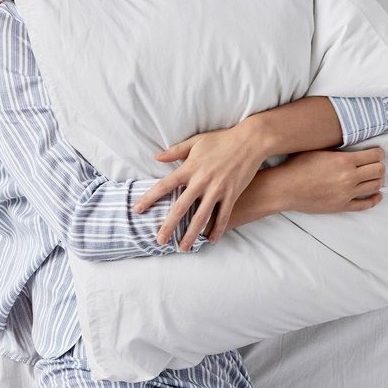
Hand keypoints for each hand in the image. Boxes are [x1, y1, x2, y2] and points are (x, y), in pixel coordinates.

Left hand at [132, 123, 276, 250]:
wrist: (251, 141)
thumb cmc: (221, 140)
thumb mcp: (196, 141)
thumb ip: (175, 151)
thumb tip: (156, 157)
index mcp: (190, 168)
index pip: (164, 185)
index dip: (149, 198)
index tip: (137, 210)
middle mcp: (201, 181)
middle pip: (180, 207)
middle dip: (169, 226)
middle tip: (160, 241)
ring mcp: (218, 189)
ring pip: (201, 217)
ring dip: (191, 234)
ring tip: (183, 247)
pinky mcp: (232, 194)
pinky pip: (223, 216)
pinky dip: (217, 230)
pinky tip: (210, 241)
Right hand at [263, 147, 386, 213]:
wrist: (285, 188)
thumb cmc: (297, 166)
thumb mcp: (319, 150)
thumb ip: (338, 150)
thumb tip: (352, 147)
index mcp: (344, 161)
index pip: (374, 155)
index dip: (379, 152)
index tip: (378, 152)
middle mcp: (349, 177)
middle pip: (379, 170)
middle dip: (380, 165)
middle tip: (376, 164)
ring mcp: (347, 194)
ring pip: (375, 186)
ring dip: (378, 180)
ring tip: (376, 177)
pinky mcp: (342, 206)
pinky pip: (366, 204)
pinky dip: (375, 199)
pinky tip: (377, 195)